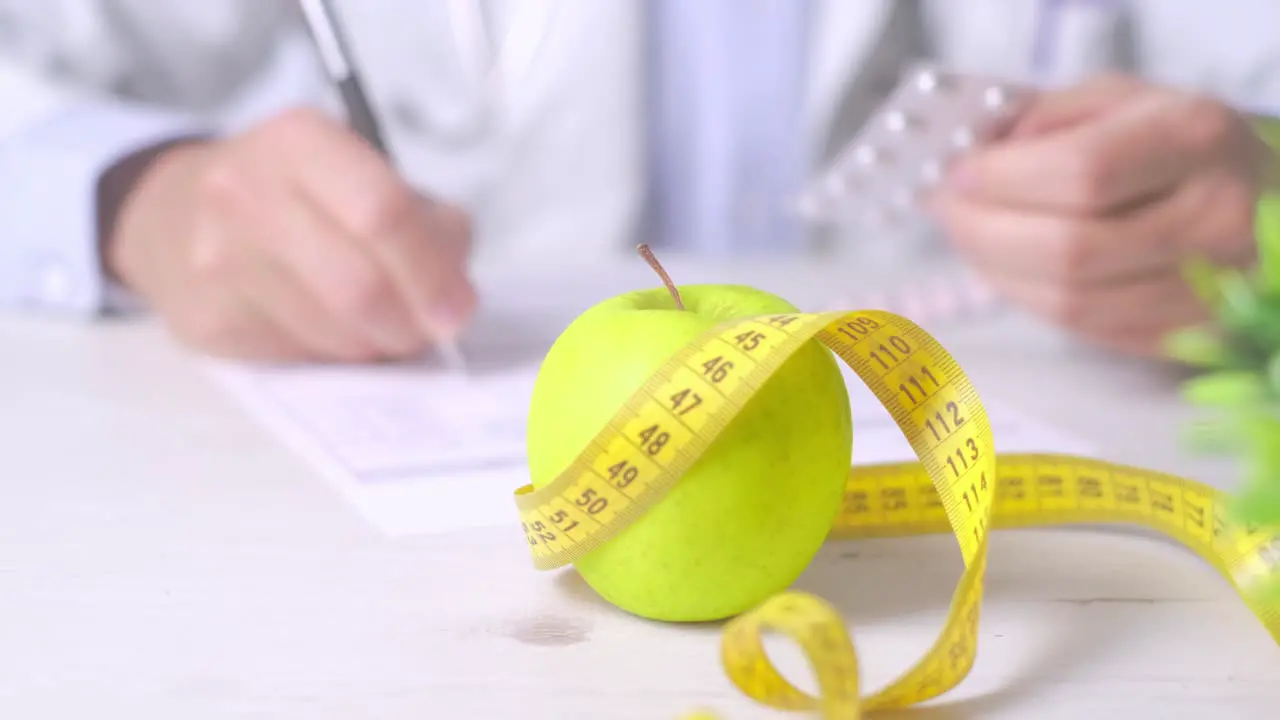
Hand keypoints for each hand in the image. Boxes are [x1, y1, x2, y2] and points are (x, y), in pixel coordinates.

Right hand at [104, 106, 475, 362]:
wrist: (171, 215)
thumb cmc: (293, 197)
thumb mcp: (361, 174)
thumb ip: (426, 223)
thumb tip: (454, 296)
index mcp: (300, 142)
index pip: (382, 211)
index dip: (431, 272)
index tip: (457, 309)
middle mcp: (247, 193)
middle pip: (358, 285)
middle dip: (410, 324)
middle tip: (428, 331)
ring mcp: (219, 260)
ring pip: (333, 333)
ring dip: (377, 344)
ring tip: (384, 328)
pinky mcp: (208, 321)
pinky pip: (301, 358)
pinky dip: (336, 357)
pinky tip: (335, 332)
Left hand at [930, 74, 1272, 355]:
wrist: (1263, 200)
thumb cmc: (1178, 145)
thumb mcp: (1122, 100)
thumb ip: (1049, 117)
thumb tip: (978, 158)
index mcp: (1194, 138)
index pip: (1080, 172)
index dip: (1002, 180)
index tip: (956, 175)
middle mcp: (1213, 216)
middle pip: (1069, 250)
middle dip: (984, 233)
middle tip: (948, 213)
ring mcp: (1209, 286)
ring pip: (1071, 304)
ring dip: (998, 274)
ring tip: (972, 240)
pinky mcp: (1190, 334)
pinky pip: (1088, 332)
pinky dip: (1031, 301)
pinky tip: (1010, 271)